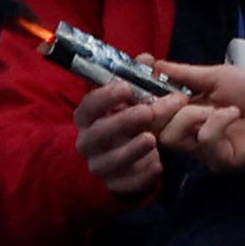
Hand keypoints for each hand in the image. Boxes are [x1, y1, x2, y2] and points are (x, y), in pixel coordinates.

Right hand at [71, 78, 170, 200]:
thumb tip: (148, 59)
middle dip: (123, 122)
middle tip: (147, 112)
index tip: (126, 87)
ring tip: (152, 139)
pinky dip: (142, 175)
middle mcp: (88, 142)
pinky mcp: (114, 186)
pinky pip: (127, 183)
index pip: (88, 106)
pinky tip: (157, 164)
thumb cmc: (121, 122)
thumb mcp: (125, 101)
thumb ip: (136, 78)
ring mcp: (99, 166)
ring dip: (132, 150)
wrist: (117, 163)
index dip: (105, 97)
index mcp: (87, 118)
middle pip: (98, 134)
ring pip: (112, 161)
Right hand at [149, 63, 244, 174]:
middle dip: (160, 109)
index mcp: (188, 108)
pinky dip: (215, 123)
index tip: (139, 73)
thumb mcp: (218, 75)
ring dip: (189, 117)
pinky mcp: (220, 159)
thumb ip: (185, 74)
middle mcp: (191, 129)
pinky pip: (203, 142)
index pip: (153, 107)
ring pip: (172, 137)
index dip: (143, 94)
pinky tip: (232, 113)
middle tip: (177, 97)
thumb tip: (153, 64)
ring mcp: (204, 147)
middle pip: (155, 127)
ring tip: (213, 107)